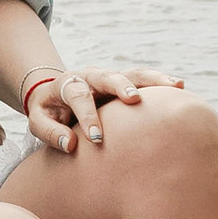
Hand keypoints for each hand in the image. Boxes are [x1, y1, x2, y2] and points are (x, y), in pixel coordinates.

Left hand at [22, 60, 183, 152]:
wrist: (55, 93)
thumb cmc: (49, 112)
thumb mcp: (38, 122)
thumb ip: (50, 132)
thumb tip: (70, 145)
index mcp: (67, 84)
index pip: (78, 96)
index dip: (87, 116)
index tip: (97, 139)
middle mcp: (91, 76)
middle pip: (107, 76)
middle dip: (121, 86)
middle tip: (134, 100)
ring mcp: (110, 77)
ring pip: (132, 73)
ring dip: (153, 79)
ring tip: (175, 85)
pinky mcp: (125, 81)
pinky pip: (144, 78)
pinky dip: (161, 81)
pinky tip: (179, 86)